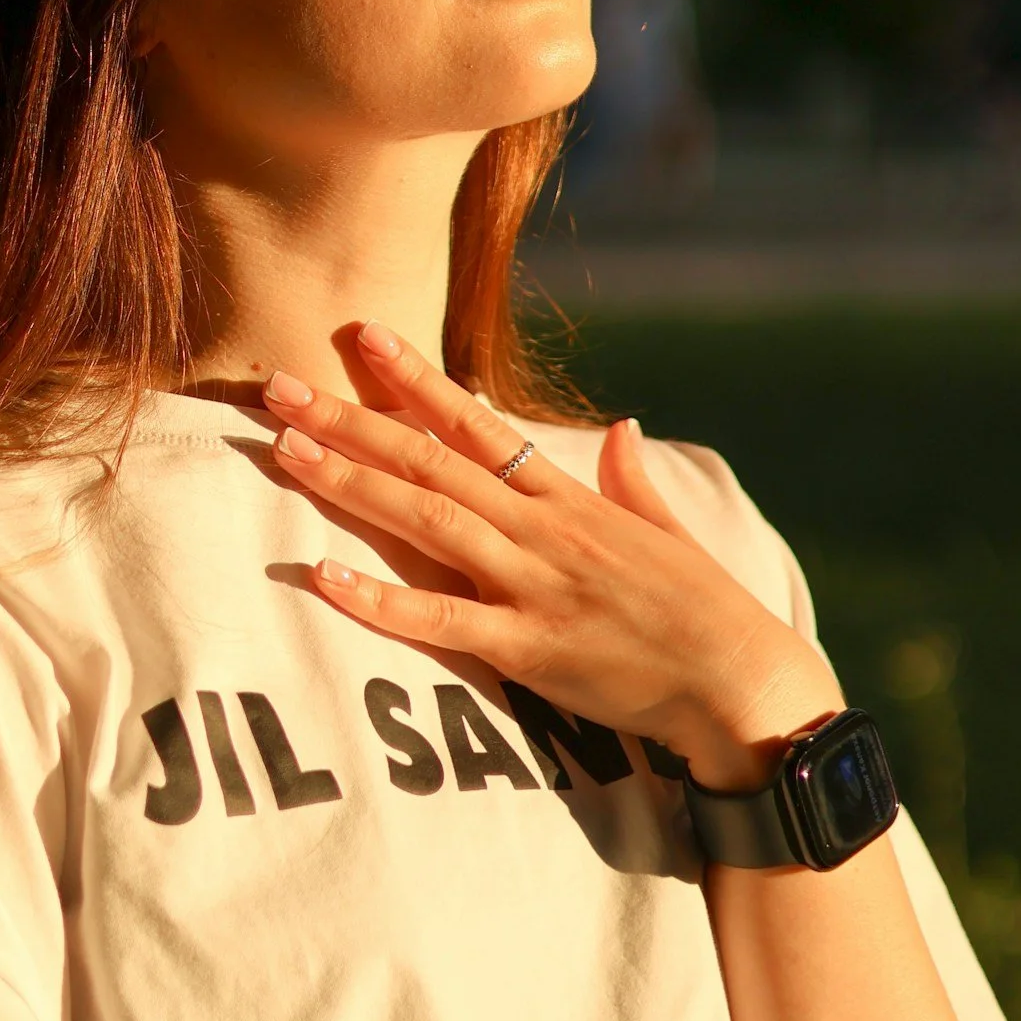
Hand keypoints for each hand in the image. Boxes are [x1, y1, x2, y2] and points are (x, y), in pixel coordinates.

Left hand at [263, 325, 842, 790]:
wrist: (742, 683)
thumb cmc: (709, 611)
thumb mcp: (671, 530)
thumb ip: (634, 480)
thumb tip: (620, 428)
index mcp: (569, 498)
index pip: (477, 423)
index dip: (416, 379)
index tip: (364, 337)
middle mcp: (542, 529)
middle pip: (429, 462)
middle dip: (350, 420)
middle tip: (278, 388)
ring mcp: (533, 585)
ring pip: (424, 521)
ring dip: (350, 482)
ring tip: (284, 450)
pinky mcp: (529, 649)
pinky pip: (441, 619)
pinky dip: (379, 599)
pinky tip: (323, 575)